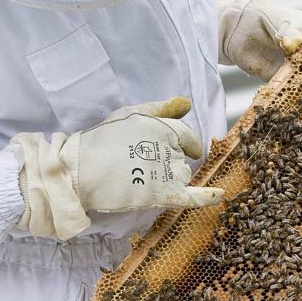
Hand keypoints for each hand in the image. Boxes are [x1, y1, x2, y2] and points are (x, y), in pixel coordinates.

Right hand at [8, 97, 223, 239]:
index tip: (181, 149)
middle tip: (143, 166)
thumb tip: (187, 103)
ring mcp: (167, 171)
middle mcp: (170, 147)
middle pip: (183, 158)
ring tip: (142, 179)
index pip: (187, 137)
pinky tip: (220, 195)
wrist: (80, 169)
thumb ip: (161, 109)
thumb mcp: (130, 115)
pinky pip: (193, 197)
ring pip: (183, 176)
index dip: (184, 144)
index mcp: (163, 127)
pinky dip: (208, 197)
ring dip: (171, 179)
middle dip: (169, 162)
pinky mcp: (163, 193)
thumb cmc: (101, 140)